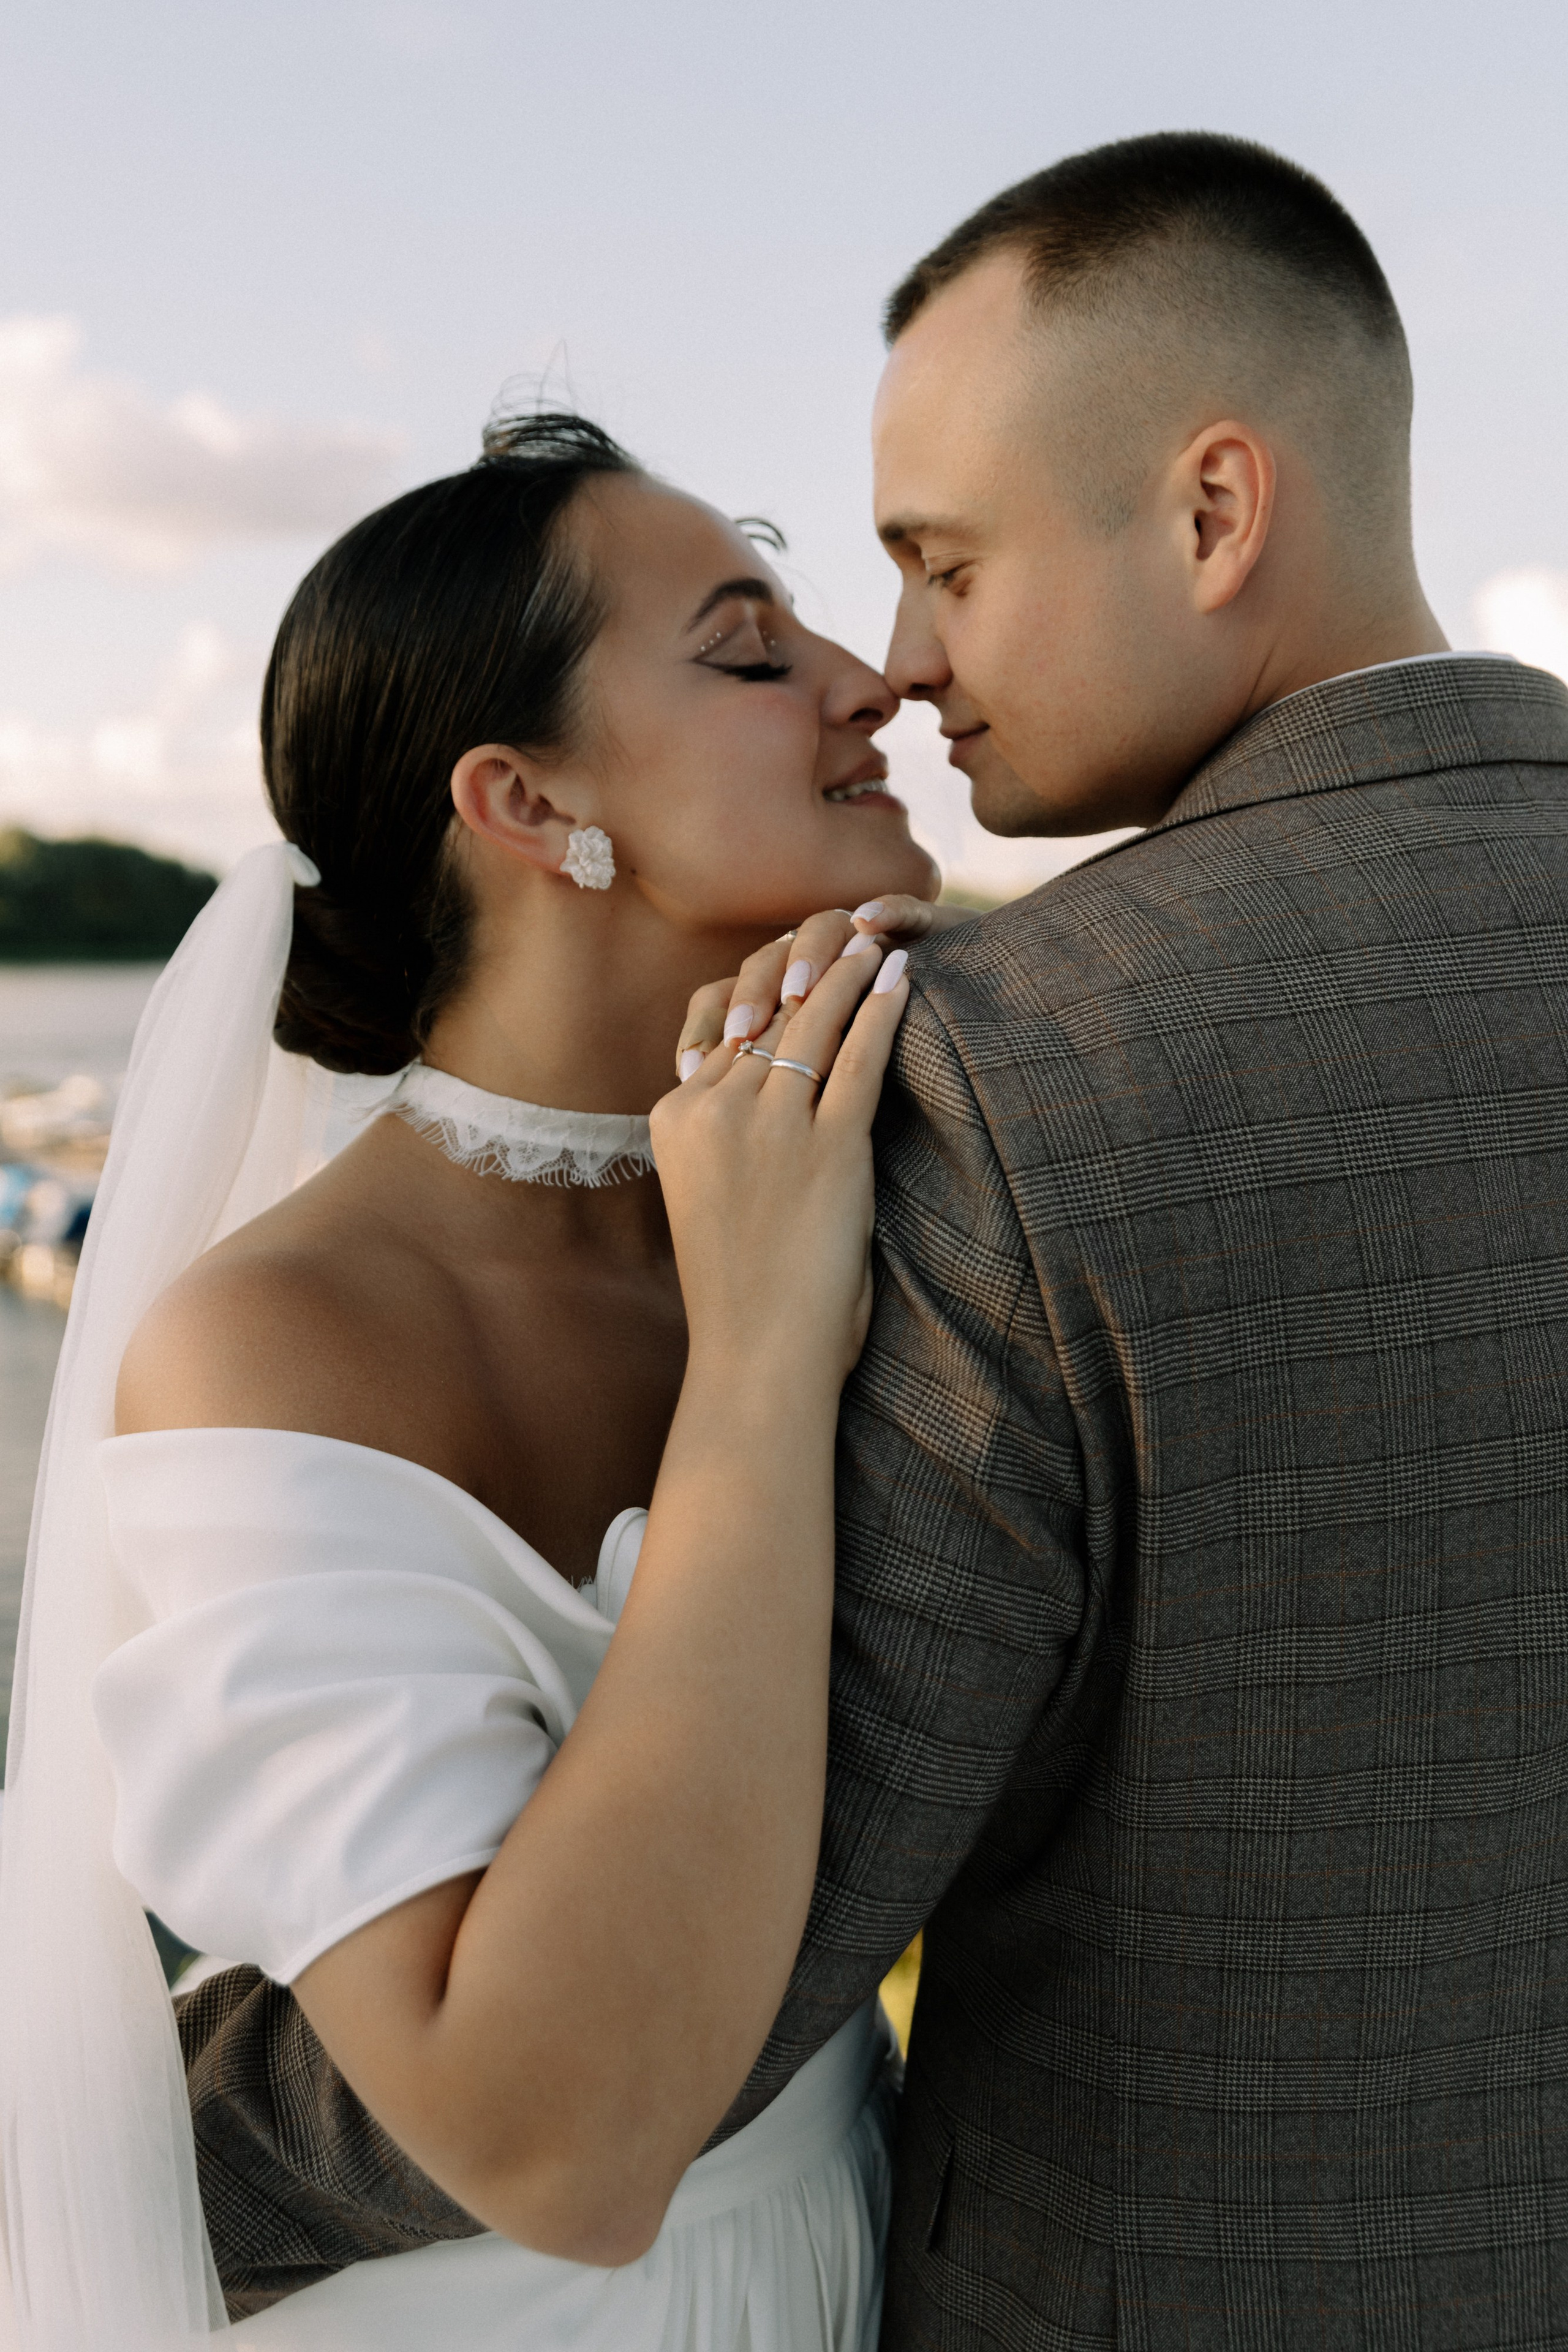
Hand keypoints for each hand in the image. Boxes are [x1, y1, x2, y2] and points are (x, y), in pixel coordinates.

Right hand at [649, 939, 909, 1389]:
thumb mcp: (708, 1195)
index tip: (797, 968)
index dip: (766, 995)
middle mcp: (713, 1109)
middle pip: (766, 1014)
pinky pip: (860, 1058)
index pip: (725, 1034)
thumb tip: (762, 1089)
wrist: (757, 1353)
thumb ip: (722, 1137)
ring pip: (813, 1022)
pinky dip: (884, 1011)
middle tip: (842, 930)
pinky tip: (902, 978)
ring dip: (847, 971)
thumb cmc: (742, 1288)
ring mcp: (771, 1125)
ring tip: (873, 939)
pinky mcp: (829, 1147)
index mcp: (674, 1119)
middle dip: (808, 966)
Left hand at [673, 896, 972, 1080]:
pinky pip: (897, 908)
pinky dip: (887, 911)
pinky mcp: (916, 922)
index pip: (730, 998)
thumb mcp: (809, 1103)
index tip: (688, 1065)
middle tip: (739, 1030)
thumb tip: (689, 1097)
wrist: (959, 1036)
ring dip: (813, 952)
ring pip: (823, 929)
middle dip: (755, 993)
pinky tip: (870, 920)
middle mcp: (815, 965)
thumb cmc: (863, 1092)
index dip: (712, 1024)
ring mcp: (863, 939)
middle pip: (770, 960)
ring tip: (803, 986)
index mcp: (781, 1004)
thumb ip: (758, 1084)